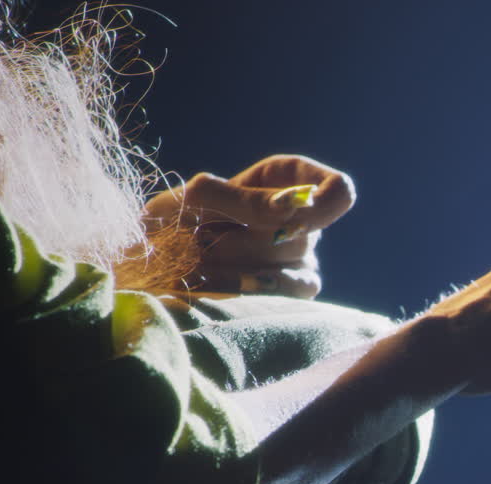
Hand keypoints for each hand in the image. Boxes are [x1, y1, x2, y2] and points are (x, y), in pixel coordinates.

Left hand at [143, 155, 354, 298]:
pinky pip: (284, 290)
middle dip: (243, 233)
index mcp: (284, 181)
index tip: (290, 206)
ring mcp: (302, 260)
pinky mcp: (291, 294)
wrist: (154, 266)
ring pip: (288, 258)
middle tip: (201, 240)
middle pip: (302, 227)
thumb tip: (281, 203)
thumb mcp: (192, 200)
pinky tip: (212, 283)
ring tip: (194, 262)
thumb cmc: (174, 222)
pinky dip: (242, 284)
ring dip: (232, 260)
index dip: (322, 198)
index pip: (336, 189)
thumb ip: (231, 196)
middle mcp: (303, 221)